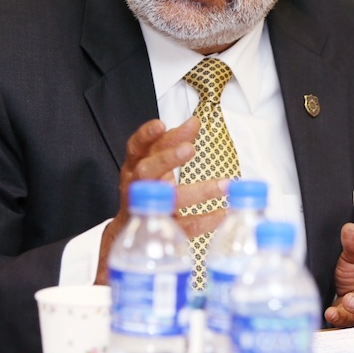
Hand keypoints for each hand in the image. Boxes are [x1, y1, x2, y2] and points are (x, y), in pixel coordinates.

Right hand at [94, 117, 227, 283]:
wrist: (130, 227)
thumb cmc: (148, 185)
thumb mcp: (155, 161)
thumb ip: (172, 141)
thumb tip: (195, 122)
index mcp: (134, 165)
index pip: (136, 147)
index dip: (146, 135)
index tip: (161, 125)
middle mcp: (136, 186)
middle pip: (146, 171)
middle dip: (167, 159)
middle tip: (189, 149)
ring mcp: (148, 210)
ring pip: (167, 200)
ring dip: (196, 192)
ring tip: (223, 185)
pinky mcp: (163, 230)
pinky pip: (183, 226)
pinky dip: (204, 220)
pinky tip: (222, 213)